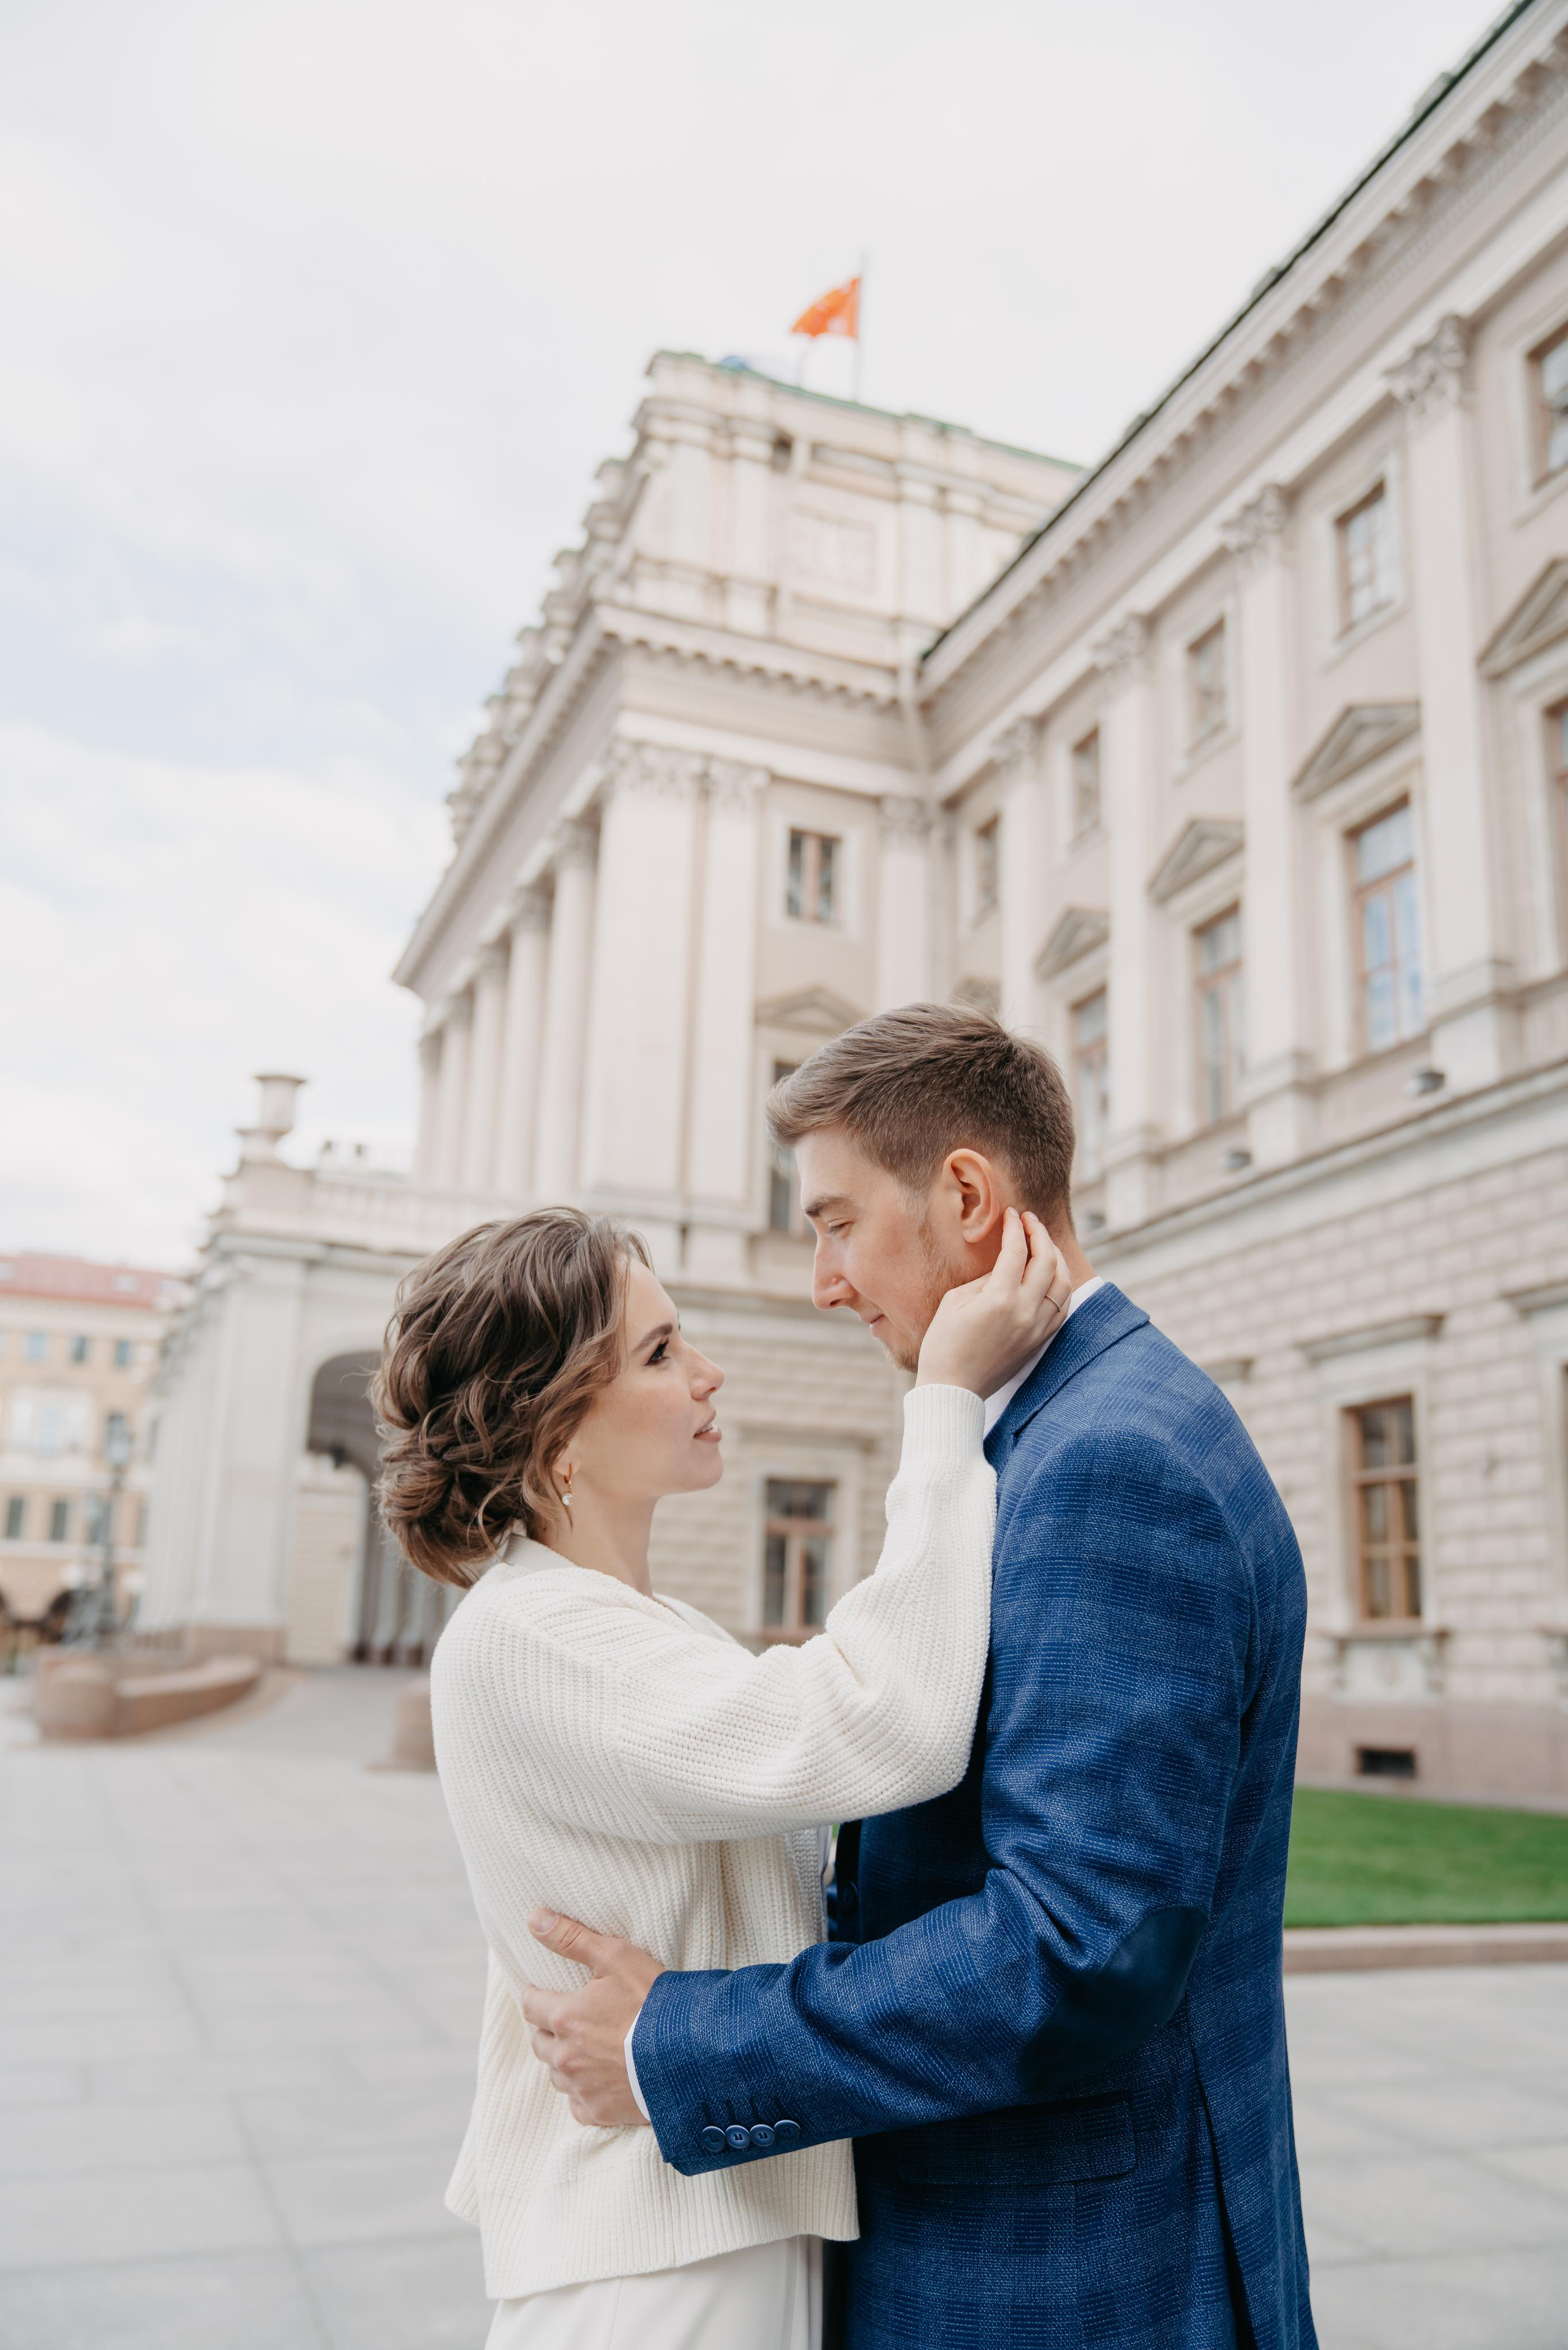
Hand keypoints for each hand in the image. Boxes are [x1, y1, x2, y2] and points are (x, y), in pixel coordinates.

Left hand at [518, 1909, 662, 2127]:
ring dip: (563, 2061)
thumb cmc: (653, 2001)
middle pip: (539, 2043)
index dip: (535, 1995)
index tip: (542, 1992)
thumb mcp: (615, 1957)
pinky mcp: (599, 2113)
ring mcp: (581, 2088)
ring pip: (556, 2075)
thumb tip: (533, 1918)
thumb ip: (571, 1938)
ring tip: (583, 2050)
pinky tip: (598, 2081)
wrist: (690, 2054)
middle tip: (565, 2020)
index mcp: (565, 2018)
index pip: (530, 2005)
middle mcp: (566, 2057)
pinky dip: (582, 2093)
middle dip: (547, 2029)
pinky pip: (577, 2105)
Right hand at [916, 1208, 1070, 1397]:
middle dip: (1040, 1235)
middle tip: (1030, 1220)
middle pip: (1047, 1262)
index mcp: (1000, 1299)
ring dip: (1056, 1258)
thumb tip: (1004, 1268)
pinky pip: (1062, 1307)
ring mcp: (1037, 1329)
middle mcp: (1026, 1312)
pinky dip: (1061, 1286)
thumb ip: (985, 1280)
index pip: (1017, 1251)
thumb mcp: (954, 1302)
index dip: (1015, 1228)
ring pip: (1063, 1284)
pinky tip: (1051, 1276)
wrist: (953, 1390)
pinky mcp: (1040, 1341)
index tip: (1011, 1214)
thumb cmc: (943, 1344)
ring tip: (1044, 1244)